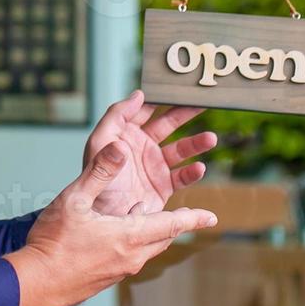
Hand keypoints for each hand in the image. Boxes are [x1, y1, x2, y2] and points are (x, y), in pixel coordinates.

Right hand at [4, 142, 218, 305]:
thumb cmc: (53, 242)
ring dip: (153, 233)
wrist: (36, 285)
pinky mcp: (106, 278)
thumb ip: (99, 172)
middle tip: (187, 216)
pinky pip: (130, 257)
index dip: (193, 218)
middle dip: (176, 225)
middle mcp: (130, 256)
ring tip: (152, 220)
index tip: (212, 216)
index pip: (172, 224)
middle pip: (163, 238)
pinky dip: (134, 243)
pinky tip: (118, 235)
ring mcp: (118, 270)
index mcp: (129, 236)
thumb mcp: (74, 200)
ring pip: (146, 249)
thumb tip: (120, 148)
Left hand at [82, 90, 216, 216]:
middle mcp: (142, 146)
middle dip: (185, 113)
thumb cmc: (94, 179)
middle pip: (169, 124)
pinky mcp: (163, 186)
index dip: (161, 98)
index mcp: (125, 132)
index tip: (177, 87)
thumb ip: (116, 116)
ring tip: (210, 139)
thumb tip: (138, 94)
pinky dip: (192, 172)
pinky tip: (199, 168)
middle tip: (202, 104)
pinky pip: (183, 176)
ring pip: (181, 149)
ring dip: (196, 143)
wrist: (101, 218)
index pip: (146, 109)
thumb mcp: (100, 143)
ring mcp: (154, 166)